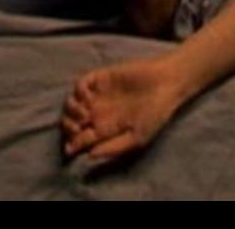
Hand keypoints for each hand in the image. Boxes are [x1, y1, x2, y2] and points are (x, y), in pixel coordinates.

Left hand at [61, 56, 191, 167]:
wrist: (166, 85)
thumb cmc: (155, 114)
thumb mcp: (137, 138)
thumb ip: (113, 148)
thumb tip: (88, 156)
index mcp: (106, 129)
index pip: (81, 138)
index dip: (72, 144)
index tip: (69, 149)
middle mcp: (98, 112)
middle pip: (71, 121)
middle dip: (68, 127)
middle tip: (77, 129)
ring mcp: (98, 95)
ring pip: (71, 103)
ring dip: (71, 111)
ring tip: (83, 115)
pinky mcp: (101, 78)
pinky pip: (80, 84)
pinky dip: (78, 92)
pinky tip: (88, 99)